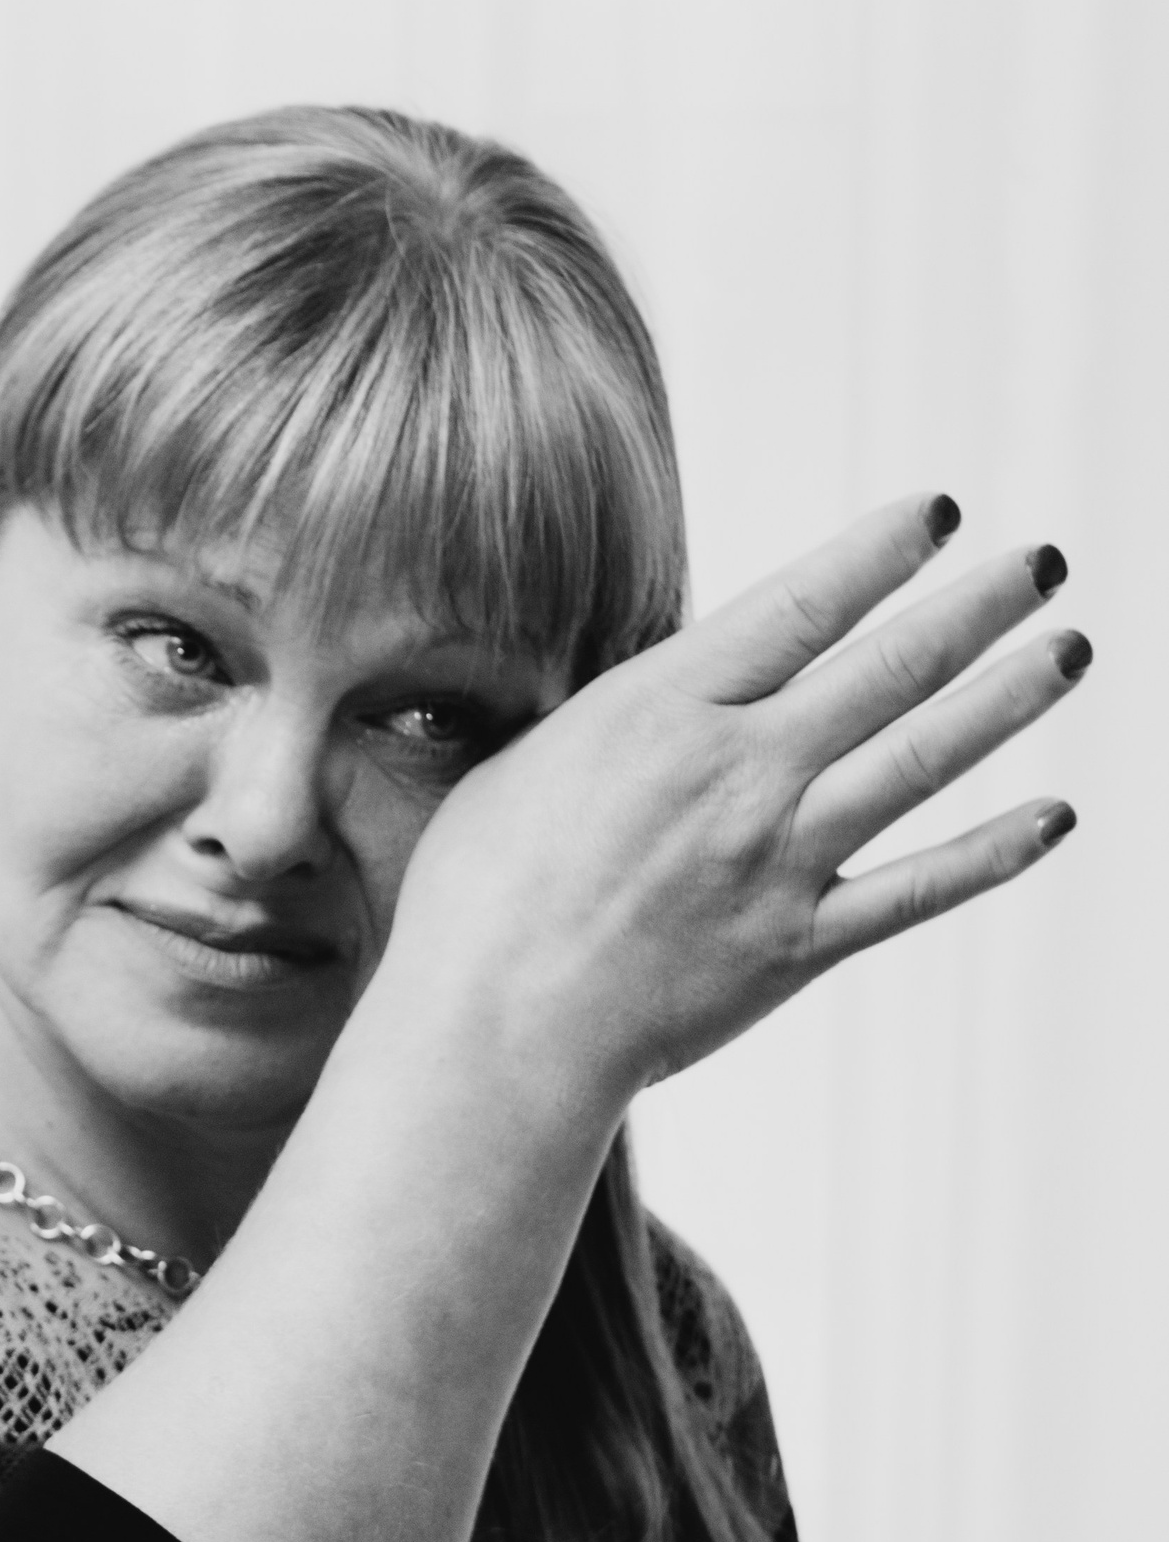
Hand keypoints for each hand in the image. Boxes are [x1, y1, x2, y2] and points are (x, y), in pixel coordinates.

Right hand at [392, 493, 1088, 1093]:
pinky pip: (917, 891)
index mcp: (663, 709)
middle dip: (975, 606)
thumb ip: (603, 722)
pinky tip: (1053, 819)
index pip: (802, 605)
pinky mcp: (797, 945)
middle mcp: (739, 771)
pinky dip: (992, 854)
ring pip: (920, 758)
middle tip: (1043, 563)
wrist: (494, 1030)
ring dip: (1007, 699)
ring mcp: (778, 859)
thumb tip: (636, 694)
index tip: (942, 512)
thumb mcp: (519, 765)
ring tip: (1069, 649)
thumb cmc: (473, 902)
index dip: (883, 551)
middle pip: (887, 666)